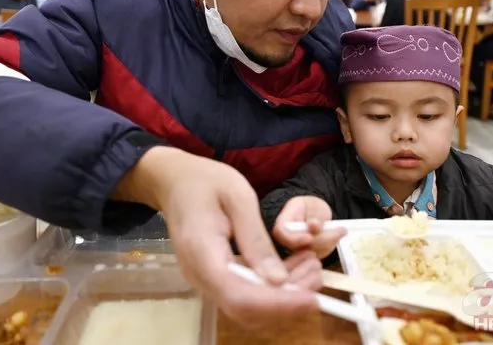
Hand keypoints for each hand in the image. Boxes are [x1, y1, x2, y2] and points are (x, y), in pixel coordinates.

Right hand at [115, 147, 320, 327]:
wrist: (175, 181)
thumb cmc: (206, 181)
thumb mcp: (238, 197)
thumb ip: (256, 240)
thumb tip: (279, 280)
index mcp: (202, 252)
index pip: (240, 297)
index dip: (279, 304)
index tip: (313, 299)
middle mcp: (199, 276)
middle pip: (245, 311)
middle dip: (287, 302)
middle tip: (317, 271)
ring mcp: (204, 281)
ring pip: (247, 309)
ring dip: (283, 297)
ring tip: (311, 265)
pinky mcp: (212, 279)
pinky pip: (243, 296)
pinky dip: (272, 289)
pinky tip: (293, 267)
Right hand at [273, 196, 346, 258]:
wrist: (316, 215)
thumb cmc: (312, 207)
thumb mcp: (314, 205)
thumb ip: (314, 215)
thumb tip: (313, 226)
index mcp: (283, 222)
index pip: (280, 233)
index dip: (294, 239)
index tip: (310, 237)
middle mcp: (286, 240)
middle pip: (298, 248)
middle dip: (321, 240)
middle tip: (340, 230)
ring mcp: (296, 251)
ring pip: (312, 254)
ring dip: (329, 243)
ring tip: (340, 230)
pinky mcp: (308, 258)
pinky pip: (320, 256)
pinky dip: (331, 246)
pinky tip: (335, 236)